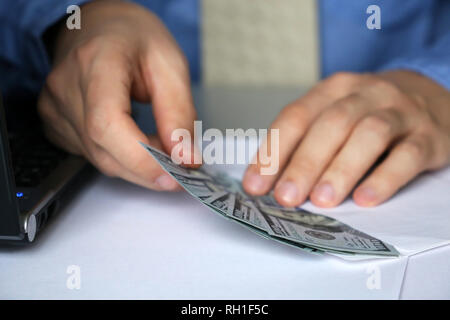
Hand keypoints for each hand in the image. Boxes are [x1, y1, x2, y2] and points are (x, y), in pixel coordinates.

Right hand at [38, 0, 196, 189]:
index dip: (141, 160)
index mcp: (96, 62)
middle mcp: (66, 87)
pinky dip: (122, 158)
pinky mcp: (55, 123)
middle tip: (181, 166)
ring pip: (100, 159)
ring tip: (162, 147)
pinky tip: (137, 142)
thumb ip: (179, 113)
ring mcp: (55, 107)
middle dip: (148, 169)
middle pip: (104, 150)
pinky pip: (92, 156)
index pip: (107, 124)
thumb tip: (185, 158)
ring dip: (138, 164)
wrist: (99, 28)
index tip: (174, 175)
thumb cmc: (133, 38)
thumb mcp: (170, 64)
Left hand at [243, 71, 449, 206]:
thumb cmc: (370, 113)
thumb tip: (269, 180)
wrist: (431, 97)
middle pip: (331, 125)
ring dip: (341, 169)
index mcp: (333, 90)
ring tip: (322, 200)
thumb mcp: (336, 115)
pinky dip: (385, 178)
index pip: (296, 117)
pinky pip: (407, 156)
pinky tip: (365, 199)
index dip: (273, 151)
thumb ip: (306, 141)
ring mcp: (400, 112)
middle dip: (305, 163)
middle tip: (286, 197)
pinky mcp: (428, 136)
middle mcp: (365, 94)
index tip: (255, 185)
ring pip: (368, 135)